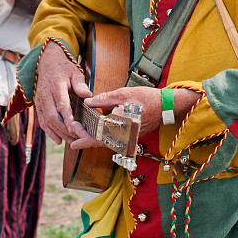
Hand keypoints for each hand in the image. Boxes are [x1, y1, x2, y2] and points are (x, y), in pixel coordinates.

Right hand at [34, 41, 90, 143]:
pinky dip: (49, 132)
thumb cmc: (64, 68)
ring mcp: (40, 101)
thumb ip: (80, 85)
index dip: (68, 119)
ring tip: (70, 141)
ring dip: (58, 133)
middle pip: (53, 116)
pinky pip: (42, 121)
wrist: (47, 63)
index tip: (77, 128)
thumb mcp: (75, 72)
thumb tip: (88, 95)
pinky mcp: (37, 105)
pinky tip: (58, 139)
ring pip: (46, 121)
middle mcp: (45, 95)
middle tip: (77, 138)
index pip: (61, 105)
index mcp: (56, 86)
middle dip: (64, 130)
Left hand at [69, 86, 201, 148]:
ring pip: (107, 143)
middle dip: (86, 142)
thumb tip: (87, 102)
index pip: (97, 134)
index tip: (74, 132)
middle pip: (100, 143)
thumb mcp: (123, 93)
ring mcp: (128, 138)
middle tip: (72, 141)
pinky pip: (115, 141)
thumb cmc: (145, 98)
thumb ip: (104, 99)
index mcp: (119, 124)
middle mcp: (123, 135)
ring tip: (80, 140)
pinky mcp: (131, 137)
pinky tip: (97, 135)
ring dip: (94, 142)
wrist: (165, 106)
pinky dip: (104, 139)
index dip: (84, 135)